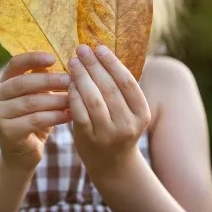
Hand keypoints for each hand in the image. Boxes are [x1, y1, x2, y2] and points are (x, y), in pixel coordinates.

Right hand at [0, 52, 71, 170]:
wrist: (22, 155)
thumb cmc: (33, 121)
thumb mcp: (37, 97)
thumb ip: (42, 80)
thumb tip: (61, 60)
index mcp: (1, 83)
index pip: (15, 64)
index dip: (33, 58)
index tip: (53, 58)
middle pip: (23, 83)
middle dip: (49, 81)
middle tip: (71, 80)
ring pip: (31, 102)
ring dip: (55, 100)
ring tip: (74, 99)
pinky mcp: (6, 132)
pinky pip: (35, 120)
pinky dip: (55, 117)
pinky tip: (69, 115)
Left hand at [67, 44, 150, 173]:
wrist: (112, 164)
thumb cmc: (118, 127)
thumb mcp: (128, 110)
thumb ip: (120, 87)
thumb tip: (102, 52)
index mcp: (142, 113)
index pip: (127, 82)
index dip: (113, 63)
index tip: (99, 47)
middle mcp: (128, 124)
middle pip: (109, 88)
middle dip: (94, 65)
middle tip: (82, 49)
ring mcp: (108, 134)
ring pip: (94, 99)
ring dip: (82, 77)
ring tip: (73, 62)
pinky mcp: (89, 139)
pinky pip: (79, 112)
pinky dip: (73, 95)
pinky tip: (69, 82)